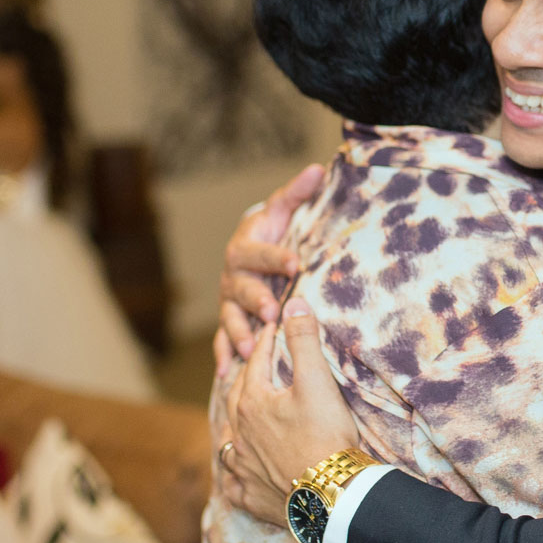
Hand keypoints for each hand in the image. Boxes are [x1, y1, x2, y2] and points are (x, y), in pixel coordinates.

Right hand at [215, 163, 325, 373]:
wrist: (253, 253)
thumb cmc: (274, 231)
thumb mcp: (283, 211)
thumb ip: (297, 192)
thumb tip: (318, 168)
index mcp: (245, 247)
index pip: (260, 252)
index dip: (276, 256)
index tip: (296, 263)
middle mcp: (233, 276)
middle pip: (241, 289)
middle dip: (256, 300)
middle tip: (271, 311)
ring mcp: (230, 302)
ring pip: (230, 318)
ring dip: (239, 333)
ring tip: (250, 348)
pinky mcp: (230, 322)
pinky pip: (224, 342)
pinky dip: (225, 357)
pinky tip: (229, 374)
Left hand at [219, 298, 366, 529]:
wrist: (329, 496)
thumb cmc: (325, 436)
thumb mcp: (317, 381)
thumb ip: (304, 340)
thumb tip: (294, 303)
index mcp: (252, 403)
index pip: (257, 363)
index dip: (266, 341)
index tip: (273, 326)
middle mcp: (239, 434)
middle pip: (238, 398)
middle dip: (247, 376)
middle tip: (254, 364)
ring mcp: (242, 467)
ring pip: (231, 440)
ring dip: (235, 425)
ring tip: (241, 417)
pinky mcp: (250, 495)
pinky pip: (235, 482)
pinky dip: (236, 473)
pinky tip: (238, 473)